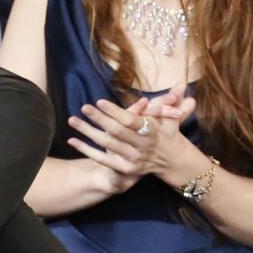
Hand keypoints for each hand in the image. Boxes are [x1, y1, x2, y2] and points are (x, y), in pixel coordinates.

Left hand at [66, 86, 196, 187]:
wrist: (171, 162)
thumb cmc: (167, 134)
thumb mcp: (171, 118)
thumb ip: (172, 101)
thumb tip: (181, 84)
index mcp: (152, 131)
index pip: (130, 120)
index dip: (115, 111)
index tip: (100, 101)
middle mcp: (141, 146)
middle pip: (116, 131)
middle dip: (99, 119)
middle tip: (84, 107)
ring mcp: (132, 158)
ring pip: (106, 143)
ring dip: (88, 132)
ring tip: (72, 120)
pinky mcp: (124, 168)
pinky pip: (101, 158)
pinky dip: (86, 149)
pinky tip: (72, 140)